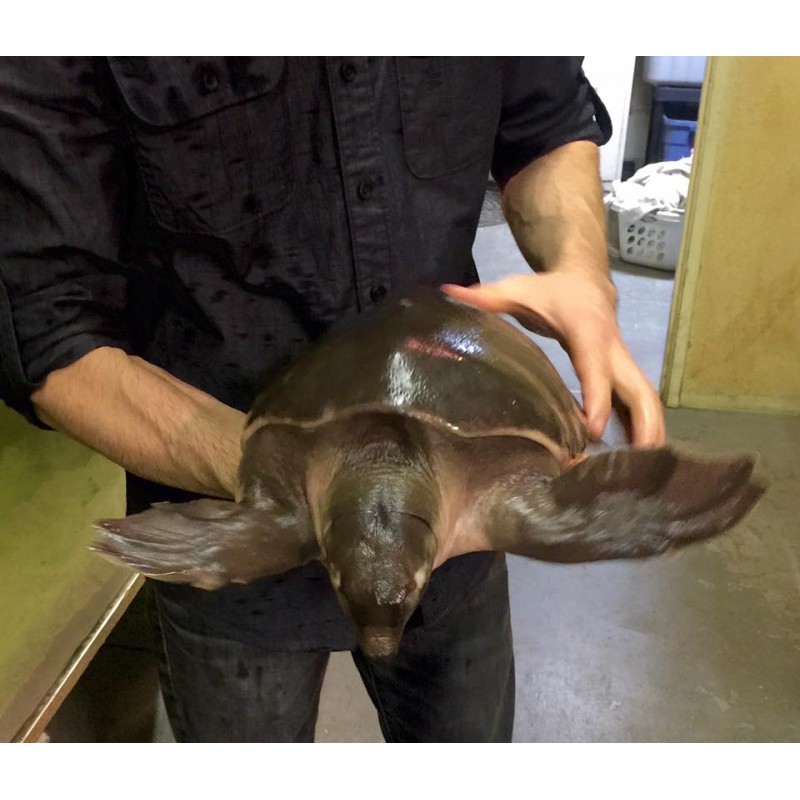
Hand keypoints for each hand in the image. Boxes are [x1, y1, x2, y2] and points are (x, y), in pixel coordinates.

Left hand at [441, 273, 664, 446]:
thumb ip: (487, 297)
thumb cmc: (550, 291)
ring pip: (645, 397)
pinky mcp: (623, 372)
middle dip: (644, 423)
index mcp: (587, 332)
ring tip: (644, 470)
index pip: (595, 367)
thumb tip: (450, 293)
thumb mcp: (517, 289)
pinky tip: (635, 457)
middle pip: (638, 388)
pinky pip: (638, 400)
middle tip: (640, 462)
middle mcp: (613, 349)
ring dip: (649, 430)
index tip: (593, 430)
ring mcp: (622, 362)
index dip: (597, 398)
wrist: (585, 280)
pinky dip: (641, 426)